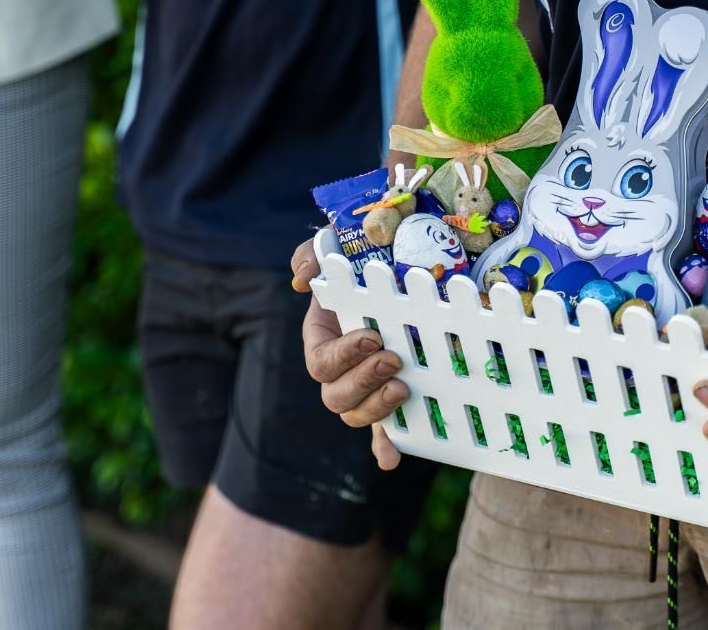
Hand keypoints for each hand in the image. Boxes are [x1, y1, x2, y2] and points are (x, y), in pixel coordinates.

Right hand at [293, 238, 409, 470]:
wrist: (397, 272)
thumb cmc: (360, 262)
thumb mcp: (335, 249)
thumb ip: (312, 255)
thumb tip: (303, 279)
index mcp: (322, 339)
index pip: (321, 362)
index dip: (343, 356)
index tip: (373, 336)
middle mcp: (339, 370)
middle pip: (335, 397)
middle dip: (363, 382)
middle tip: (393, 360)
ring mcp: (365, 387)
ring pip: (356, 415)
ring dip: (377, 409)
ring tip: (403, 386)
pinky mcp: (390, 398)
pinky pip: (382, 432)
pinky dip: (385, 447)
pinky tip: (392, 458)